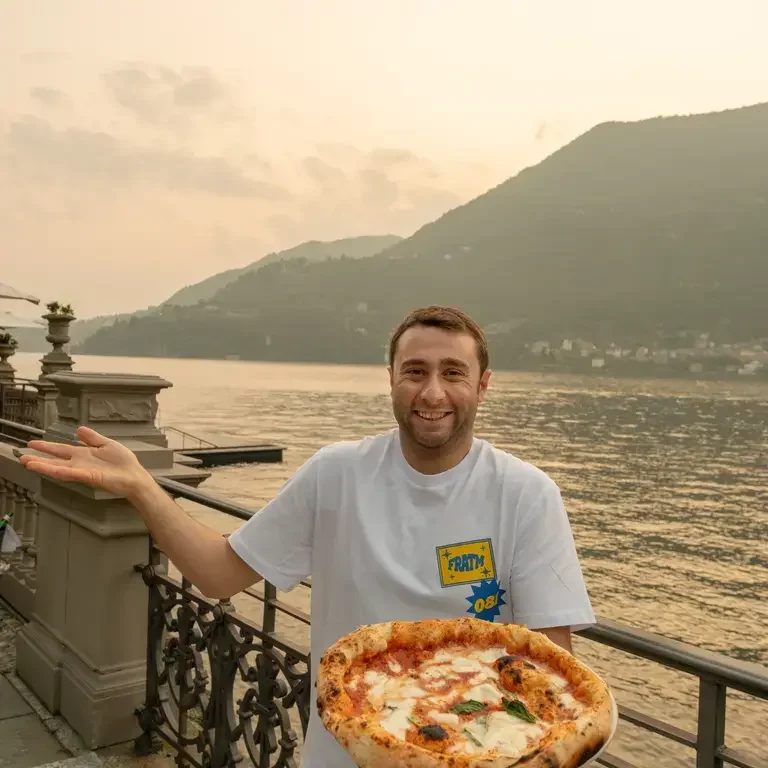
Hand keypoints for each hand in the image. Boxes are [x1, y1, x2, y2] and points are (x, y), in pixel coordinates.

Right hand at [20, 426, 149, 497]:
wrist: (134, 476)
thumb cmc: (123, 462)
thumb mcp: (106, 444)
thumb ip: (92, 438)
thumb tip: (79, 429)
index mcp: (84, 454)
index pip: (61, 450)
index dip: (47, 446)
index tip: (33, 442)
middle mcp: (79, 463)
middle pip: (55, 460)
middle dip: (39, 458)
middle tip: (21, 457)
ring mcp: (82, 470)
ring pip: (58, 468)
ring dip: (43, 466)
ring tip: (27, 463)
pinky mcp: (88, 476)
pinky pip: (71, 473)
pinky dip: (59, 471)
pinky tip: (47, 469)